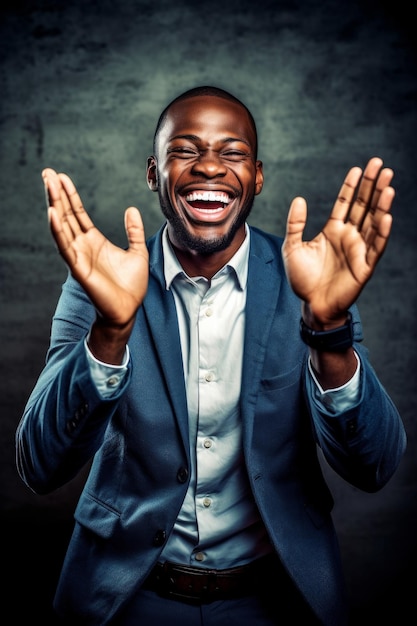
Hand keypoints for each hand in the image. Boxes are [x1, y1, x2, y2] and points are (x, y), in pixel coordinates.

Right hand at [43, 168, 148, 328]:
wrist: (129, 309)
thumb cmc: (131, 285)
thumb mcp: (138, 252)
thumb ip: (134, 231)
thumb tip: (131, 209)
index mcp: (94, 240)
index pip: (78, 213)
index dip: (70, 195)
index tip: (61, 176)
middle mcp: (82, 246)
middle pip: (66, 215)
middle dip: (57, 194)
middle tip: (47, 172)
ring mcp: (79, 256)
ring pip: (63, 226)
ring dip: (55, 205)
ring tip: (49, 185)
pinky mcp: (79, 269)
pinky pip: (65, 247)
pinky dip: (58, 231)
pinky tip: (52, 214)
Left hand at [281, 157, 393, 326]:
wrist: (312, 305)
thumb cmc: (303, 279)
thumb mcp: (292, 248)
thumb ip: (295, 224)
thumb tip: (299, 199)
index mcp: (333, 230)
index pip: (346, 203)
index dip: (352, 186)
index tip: (358, 168)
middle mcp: (349, 236)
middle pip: (364, 206)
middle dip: (372, 186)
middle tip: (380, 165)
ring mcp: (359, 250)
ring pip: (374, 222)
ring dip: (381, 204)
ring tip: (388, 185)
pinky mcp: (365, 266)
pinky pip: (376, 247)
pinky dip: (382, 232)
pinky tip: (386, 216)